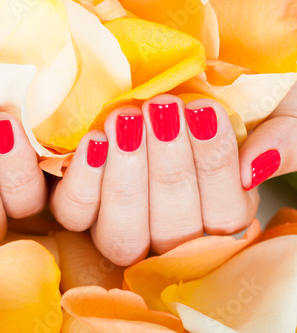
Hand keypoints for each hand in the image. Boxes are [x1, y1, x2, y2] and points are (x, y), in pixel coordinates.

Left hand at [50, 94, 259, 265]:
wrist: (178, 81)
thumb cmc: (227, 97)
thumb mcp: (273, 107)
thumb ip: (283, 138)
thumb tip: (256, 166)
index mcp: (219, 214)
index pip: (221, 216)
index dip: (213, 168)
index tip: (203, 111)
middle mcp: (171, 232)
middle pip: (168, 232)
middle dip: (168, 170)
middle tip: (163, 109)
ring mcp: (121, 224)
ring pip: (121, 235)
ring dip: (126, 178)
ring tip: (128, 119)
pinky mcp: (80, 206)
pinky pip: (75, 213)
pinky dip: (84, 181)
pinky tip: (96, 139)